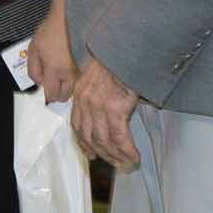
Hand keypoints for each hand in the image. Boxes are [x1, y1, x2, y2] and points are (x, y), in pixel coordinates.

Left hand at [28, 0, 74, 103]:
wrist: (72, 16)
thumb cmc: (53, 29)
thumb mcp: (34, 47)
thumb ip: (33, 68)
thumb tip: (38, 82)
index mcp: (55, 69)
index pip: (52, 95)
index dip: (48, 95)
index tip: (47, 92)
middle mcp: (71, 72)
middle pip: (65, 96)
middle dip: (58, 93)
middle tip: (54, 82)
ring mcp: (82, 69)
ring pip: (76, 89)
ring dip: (68, 85)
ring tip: (63, 72)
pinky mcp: (90, 66)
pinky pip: (83, 79)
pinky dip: (78, 77)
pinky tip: (72, 66)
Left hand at [70, 54, 140, 168]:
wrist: (125, 49)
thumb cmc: (116, 61)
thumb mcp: (96, 76)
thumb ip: (94, 94)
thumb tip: (103, 111)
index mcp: (80, 95)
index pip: (78, 126)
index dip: (84, 143)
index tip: (91, 153)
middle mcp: (86, 102)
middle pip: (90, 137)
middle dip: (102, 153)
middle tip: (113, 163)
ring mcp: (99, 107)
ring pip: (104, 141)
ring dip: (116, 156)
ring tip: (125, 163)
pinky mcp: (115, 109)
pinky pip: (120, 137)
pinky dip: (127, 151)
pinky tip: (134, 157)